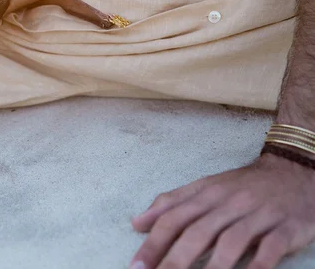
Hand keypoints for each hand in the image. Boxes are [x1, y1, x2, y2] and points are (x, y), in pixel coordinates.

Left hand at [129, 153, 314, 268]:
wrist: (293, 170)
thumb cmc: (242, 186)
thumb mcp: (204, 187)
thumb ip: (171, 204)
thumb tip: (137, 222)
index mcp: (206, 194)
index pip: (173, 218)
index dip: (153, 243)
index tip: (137, 265)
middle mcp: (229, 204)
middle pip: (198, 232)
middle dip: (175, 259)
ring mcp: (258, 215)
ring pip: (231, 241)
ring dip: (213, 266)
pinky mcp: (286, 227)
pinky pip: (271, 248)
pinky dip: (258, 265)